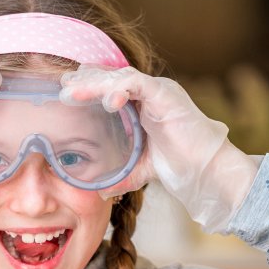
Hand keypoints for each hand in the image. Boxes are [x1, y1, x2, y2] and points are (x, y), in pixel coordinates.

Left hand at [59, 65, 257, 232]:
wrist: (205, 171)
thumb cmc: (180, 166)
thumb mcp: (141, 169)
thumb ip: (122, 176)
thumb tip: (101, 192)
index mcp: (144, 104)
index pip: (112, 87)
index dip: (89, 87)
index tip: (65, 94)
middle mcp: (151, 92)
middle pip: (112, 77)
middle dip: (86, 81)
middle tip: (63, 88)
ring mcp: (159, 91)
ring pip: (121, 77)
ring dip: (96, 84)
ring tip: (74, 93)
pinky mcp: (166, 94)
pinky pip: (138, 83)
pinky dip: (120, 88)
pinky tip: (108, 102)